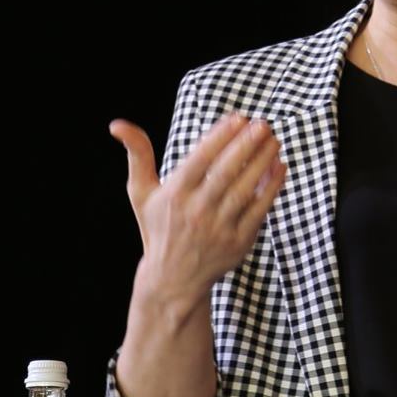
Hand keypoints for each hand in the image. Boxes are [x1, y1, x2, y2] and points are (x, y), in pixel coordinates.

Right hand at [109, 112, 286, 305]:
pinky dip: (271, 188)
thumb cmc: (158, 228)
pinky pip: (258, 211)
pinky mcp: (238, 243)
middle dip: (246, 146)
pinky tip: (279, 166)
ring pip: (245, 190)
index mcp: (173, 196)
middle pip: (225, 173)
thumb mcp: (141, 193)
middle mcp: (195, 212)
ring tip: (273, 140)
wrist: (172, 280)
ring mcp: (218, 229)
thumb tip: (117, 124)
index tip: (238, 117)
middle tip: (262, 124)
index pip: (199, 161)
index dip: (220, 137)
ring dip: (262, 163)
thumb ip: (137, 156)